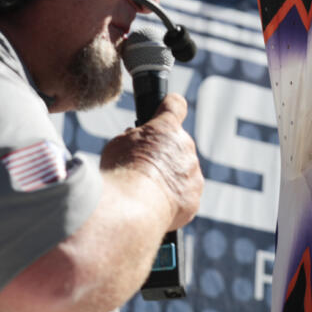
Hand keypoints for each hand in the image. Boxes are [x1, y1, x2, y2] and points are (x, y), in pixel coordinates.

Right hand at [99, 93, 203, 230]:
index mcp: (167, 127)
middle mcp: (185, 146)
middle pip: (177, 146)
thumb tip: (137, 140)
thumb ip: (134, 138)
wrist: (132, 206)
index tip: (166, 112)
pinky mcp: (193, 198)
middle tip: (143, 168)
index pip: (176, 105)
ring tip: (146, 192)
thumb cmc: (120, 172)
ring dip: (169, 179)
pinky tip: (154, 206)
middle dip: (164, 154)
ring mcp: (193, 173)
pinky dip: (172, 201)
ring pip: (183, 172)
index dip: (170, 109)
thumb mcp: (118, 144)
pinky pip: (184, 196)